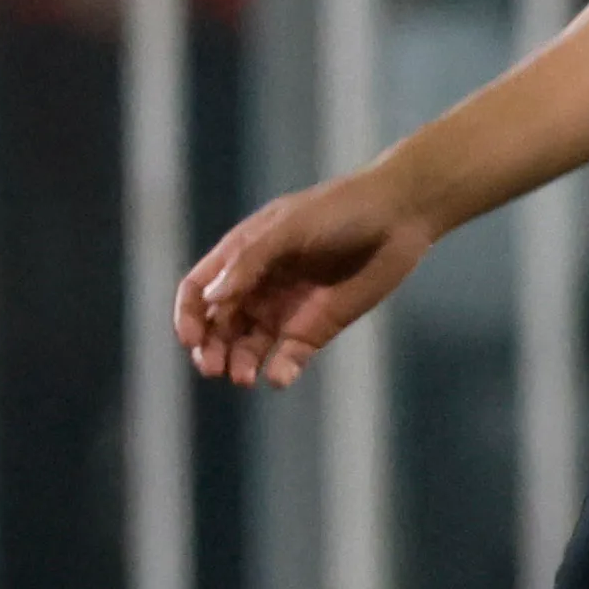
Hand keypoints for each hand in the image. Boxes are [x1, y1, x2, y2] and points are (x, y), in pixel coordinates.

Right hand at [179, 170, 436, 387]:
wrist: (399, 217)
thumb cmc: (340, 210)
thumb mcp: (289, 227)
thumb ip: (251, 260)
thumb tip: (213, 300)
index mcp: (241, 257)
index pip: (198, 291)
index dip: (189, 316)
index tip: (192, 339)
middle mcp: (257, 286)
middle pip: (218, 326)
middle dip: (211, 349)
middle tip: (214, 369)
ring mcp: (286, 309)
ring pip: (248, 346)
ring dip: (240, 363)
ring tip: (244, 378)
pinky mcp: (317, 328)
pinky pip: (289, 356)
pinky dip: (280, 370)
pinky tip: (278, 377)